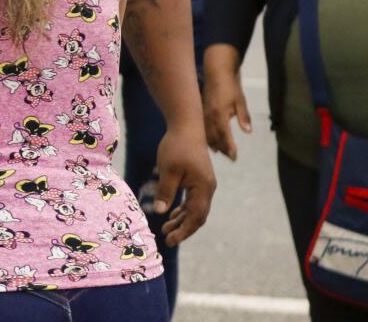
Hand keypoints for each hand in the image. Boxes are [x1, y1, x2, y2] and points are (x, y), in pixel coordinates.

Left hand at [152, 125, 215, 246]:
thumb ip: (165, 192)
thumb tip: (160, 212)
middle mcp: (207, 188)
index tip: (170, 240)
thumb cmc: (176, 146)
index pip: (196, 216)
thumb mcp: (168, 170)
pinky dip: (183, 209)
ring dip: (181, 220)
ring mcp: (204, 184)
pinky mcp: (198, 179)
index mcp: (203, 188)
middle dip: (183, 229)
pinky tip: (172, 215)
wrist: (186, 126)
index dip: (183, 230)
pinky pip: (192, 200)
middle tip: (166, 239)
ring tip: (165, 229)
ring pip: (194, 208)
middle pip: (197, 216)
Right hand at [202, 47, 251, 160]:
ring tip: (221, 153)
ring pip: (206, 134)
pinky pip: (202, 128)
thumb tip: (248, 132)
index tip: (234, 157)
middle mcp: (209, 116)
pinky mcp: (201, 111)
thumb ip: (244, 117)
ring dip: (214, 145)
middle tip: (231, 158)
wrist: (216, 73)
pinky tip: (210, 142)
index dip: (229, 147)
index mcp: (220, 114)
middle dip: (223, 149)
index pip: (225, 135)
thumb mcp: (240, 101)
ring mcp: (203, 114)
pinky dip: (206, 137)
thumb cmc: (231, 86)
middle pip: (214, 138)